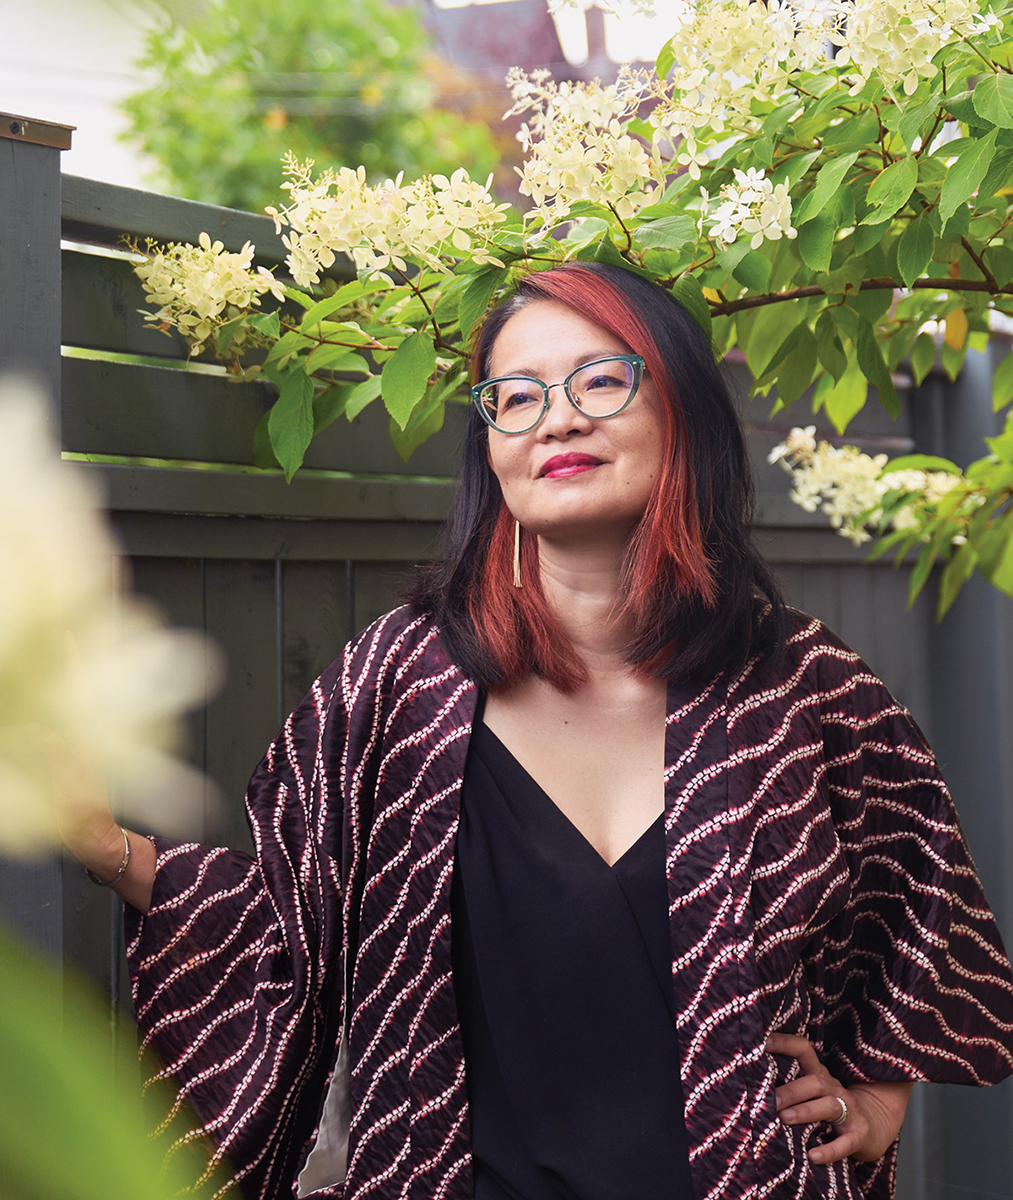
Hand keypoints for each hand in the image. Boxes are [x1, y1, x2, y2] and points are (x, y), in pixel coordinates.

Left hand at [765, 1032, 912, 1164]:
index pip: (804, 1050)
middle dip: (790, 1090)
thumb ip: (790, 1086)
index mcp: (820, 1075)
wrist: (875, 1126)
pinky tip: (813, 1156)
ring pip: (828, 1106)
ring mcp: (850, 1111)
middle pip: (814, 1082)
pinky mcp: (859, 1135)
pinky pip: (845, 1142)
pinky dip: (829, 1150)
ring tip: (783, 1119)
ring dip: (805, 1111)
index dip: (785, 1043)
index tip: (763, 1042)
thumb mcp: (814, 1091)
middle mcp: (834, 1088)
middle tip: (767, 1101)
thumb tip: (751, 1087)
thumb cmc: (832, 1106)